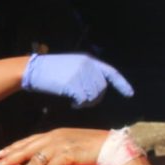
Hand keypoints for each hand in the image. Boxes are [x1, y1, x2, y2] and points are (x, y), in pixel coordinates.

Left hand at [0, 127, 106, 164]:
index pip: (28, 141)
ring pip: (36, 161)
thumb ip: (56, 152)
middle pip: (26, 149)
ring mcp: (61, 145)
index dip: (12, 148)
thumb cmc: (91, 149)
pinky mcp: (70, 154)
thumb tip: (45, 162)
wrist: (112, 146)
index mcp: (53, 134)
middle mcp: (54, 137)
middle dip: (9, 160)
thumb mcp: (69, 147)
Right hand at [18, 53, 132, 106]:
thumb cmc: (51, 70)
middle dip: (95, 98)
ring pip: (94, 96)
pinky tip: (71, 102)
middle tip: (82, 101)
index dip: (122, 84)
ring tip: (76, 100)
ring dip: (86, 102)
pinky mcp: (73, 83)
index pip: (111, 72)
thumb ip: (87, 73)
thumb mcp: (72, 65)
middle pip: (102, 89)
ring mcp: (80, 74)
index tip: (130, 94)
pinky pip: (83, 100)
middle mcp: (88, 65)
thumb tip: (97, 90)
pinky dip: (79, 104)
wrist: (34, 70)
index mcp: (89, 60)